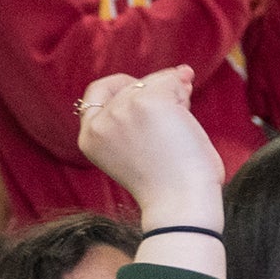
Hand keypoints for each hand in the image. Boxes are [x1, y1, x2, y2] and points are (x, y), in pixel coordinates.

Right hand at [76, 67, 223, 227]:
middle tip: (183, 97)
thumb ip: (138, 120)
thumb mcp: (139, 150)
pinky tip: (190, 107)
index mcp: (90, 137)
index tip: (150, 92)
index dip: (124, 88)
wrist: (180, 202)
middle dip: (158, 89)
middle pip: (128, 86)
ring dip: (174, 91)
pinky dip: (183, 89)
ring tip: (187, 111)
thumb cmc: (171, 184)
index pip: (96, 95)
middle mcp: (99, 122)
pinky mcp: (146, 102)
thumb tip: (178, 76)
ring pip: (150, 82)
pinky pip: (170, 81)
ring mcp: (120, 110)